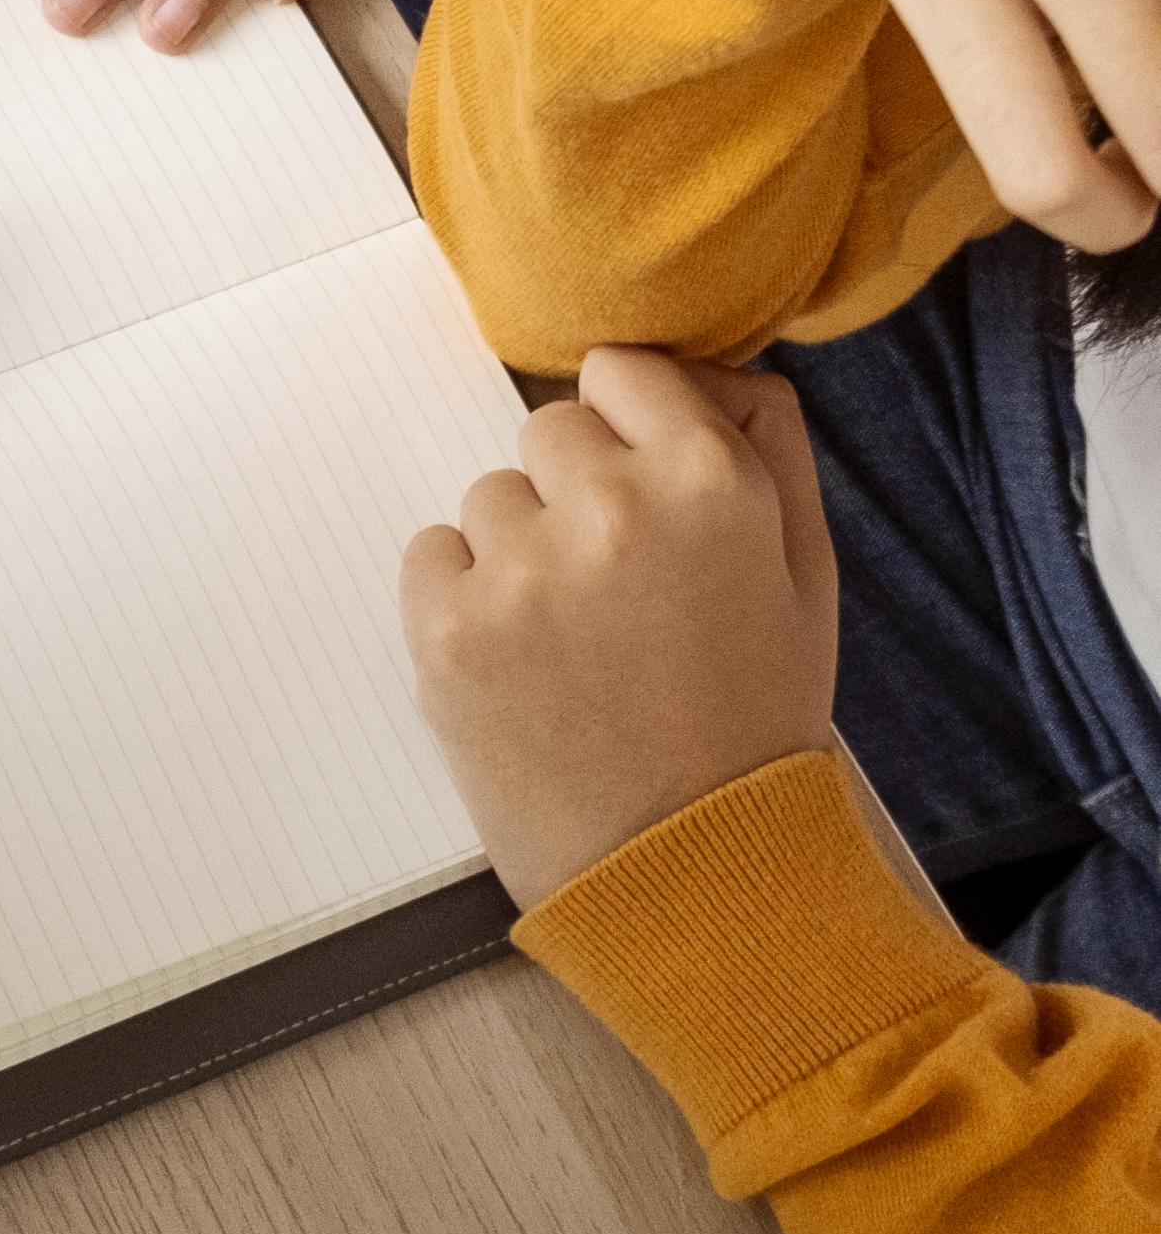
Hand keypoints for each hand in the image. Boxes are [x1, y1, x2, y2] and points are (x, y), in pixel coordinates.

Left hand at [400, 345, 839, 907]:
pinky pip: (431, 554)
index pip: (623, 372)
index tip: (640, 480)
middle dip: (577, 490)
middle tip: (622, 588)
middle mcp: (608, 509)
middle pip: (548, 431)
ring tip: (580, 641)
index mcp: (709, 482)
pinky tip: (525, 662)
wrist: (688, 865)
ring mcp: (517, 570)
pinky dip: (464, 596)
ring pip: (489, 498)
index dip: (630, 424)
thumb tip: (713, 368)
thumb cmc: (753, 719)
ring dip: (521, 548)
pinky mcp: (443, 628)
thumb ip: (767, 448)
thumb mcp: (803, 575)